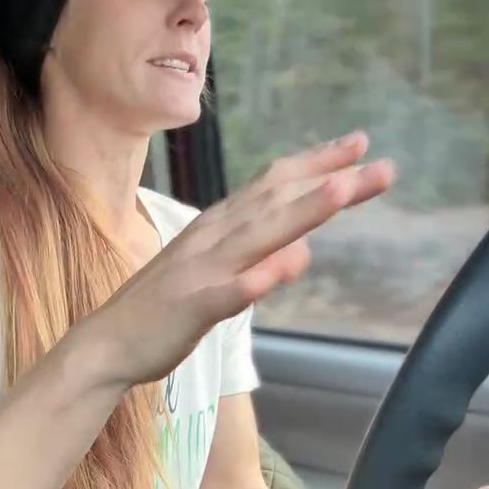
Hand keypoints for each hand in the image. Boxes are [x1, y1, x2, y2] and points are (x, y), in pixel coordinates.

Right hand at [87, 131, 394, 387]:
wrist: (107, 342)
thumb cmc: (164, 307)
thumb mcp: (216, 274)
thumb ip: (257, 258)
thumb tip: (301, 251)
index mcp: (219, 227)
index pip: (274, 186)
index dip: (316, 164)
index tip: (359, 145)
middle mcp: (213, 239)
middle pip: (277, 202)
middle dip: (330, 181)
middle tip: (382, 166)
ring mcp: (201, 271)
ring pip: (257, 237)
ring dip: (300, 213)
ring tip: (342, 192)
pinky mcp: (191, 309)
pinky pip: (226, 294)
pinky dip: (255, 279)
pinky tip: (285, 267)